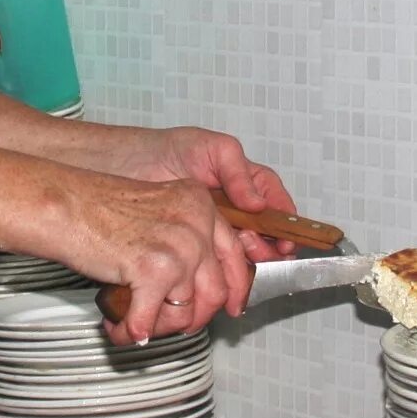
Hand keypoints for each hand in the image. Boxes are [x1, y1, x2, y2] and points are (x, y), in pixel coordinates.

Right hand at [52, 175, 251, 345]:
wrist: (62, 203)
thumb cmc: (95, 206)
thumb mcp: (157, 212)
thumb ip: (185, 241)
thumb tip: (196, 290)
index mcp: (200, 205)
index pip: (235, 257)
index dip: (235, 290)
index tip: (232, 308)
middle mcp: (196, 224)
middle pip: (216, 291)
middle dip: (191, 318)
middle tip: (168, 324)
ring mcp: (178, 247)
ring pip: (185, 313)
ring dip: (159, 328)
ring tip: (133, 325)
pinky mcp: (152, 270)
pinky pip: (151, 320)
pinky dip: (133, 331)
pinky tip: (120, 329)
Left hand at [101, 126, 299, 266]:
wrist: (127, 166)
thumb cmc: (169, 150)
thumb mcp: (211, 149)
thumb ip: (238, 172)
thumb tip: (259, 203)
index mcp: (245, 183)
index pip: (276, 205)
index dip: (287, 225)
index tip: (288, 241)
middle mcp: (235, 208)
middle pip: (265, 235)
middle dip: (268, 247)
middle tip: (260, 252)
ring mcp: (216, 227)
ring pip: (242, 250)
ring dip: (246, 259)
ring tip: (240, 257)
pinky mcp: (195, 244)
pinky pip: (214, 260)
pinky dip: (220, 267)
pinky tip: (218, 268)